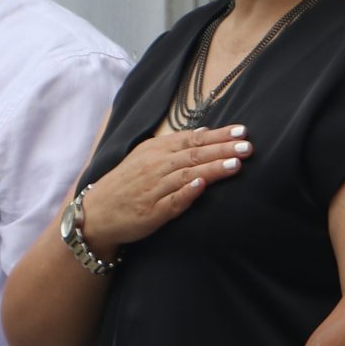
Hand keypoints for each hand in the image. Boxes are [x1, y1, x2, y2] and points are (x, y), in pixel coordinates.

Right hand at [76, 125, 252, 257]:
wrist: (96, 213)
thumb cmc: (127, 184)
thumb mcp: (146, 157)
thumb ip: (175, 145)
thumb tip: (205, 132)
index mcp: (156, 151)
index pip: (192, 139)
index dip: (218, 135)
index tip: (242, 132)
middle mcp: (156, 166)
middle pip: (194, 154)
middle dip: (222, 150)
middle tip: (247, 147)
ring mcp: (154, 189)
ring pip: (186, 175)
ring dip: (211, 169)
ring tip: (234, 165)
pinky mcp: (152, 211)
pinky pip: (172, 201)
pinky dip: (187, 192)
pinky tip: (201, 185)